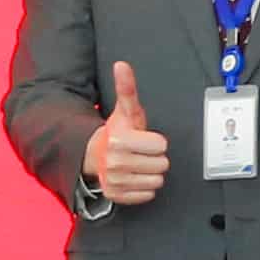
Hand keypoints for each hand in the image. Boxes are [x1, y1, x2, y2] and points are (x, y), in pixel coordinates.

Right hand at [86, 62, 168, 206]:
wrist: (97, 154)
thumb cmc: (118, 132)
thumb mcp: (126, 110)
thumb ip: (127, 88)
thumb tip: (122, 65)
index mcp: (119, 140)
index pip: (161, 146)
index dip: (156, 141)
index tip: (144, 139)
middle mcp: (115, 162)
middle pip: (161, 164)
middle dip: (155, 157)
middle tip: (141, 152)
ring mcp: (115, 181)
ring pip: (157, 180)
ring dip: (151, 172)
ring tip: (138, 163)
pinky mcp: (116, 195)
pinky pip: (148, 194)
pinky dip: (144, 187)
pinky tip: (134, 176)